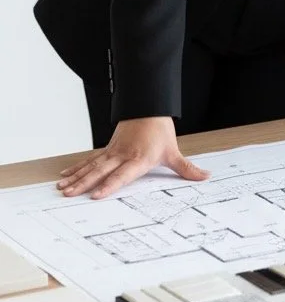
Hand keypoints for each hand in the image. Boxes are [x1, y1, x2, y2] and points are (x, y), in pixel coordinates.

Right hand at [56, 117, 210, 198]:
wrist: (149, 106)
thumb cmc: (160, 129)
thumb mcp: (174, 151)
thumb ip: (187, 168)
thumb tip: (205, 177)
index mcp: (138, 159)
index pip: (122, 175)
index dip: (109, 185)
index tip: (95, 195)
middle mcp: (122, 156)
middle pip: (100, 171)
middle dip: (84, 184)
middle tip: (69, 195)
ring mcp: (113, 152)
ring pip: (91, 166)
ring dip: (76, 177)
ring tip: (62, 188)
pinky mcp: (108, 149)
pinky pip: (90, 160)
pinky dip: (77, 168)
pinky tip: (65, 176)